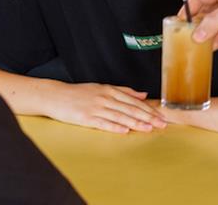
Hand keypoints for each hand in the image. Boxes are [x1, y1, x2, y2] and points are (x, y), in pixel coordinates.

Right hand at [43, 81, 167, 133]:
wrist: (56, 96)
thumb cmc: (79, 93)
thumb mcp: (102, 88)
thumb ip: (124, 91)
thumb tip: (143, 95)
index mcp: (110, 90)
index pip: (134, 101)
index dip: (149, 109)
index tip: (160, 115)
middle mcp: (105, 98)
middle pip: (130, 108)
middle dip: (147, 117)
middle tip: (161, 123)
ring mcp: (95, 108)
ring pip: (120, 116)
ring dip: (136, 123)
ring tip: (148, 128)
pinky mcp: (86, 118)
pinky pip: (103, 123)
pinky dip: (115, 127)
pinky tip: (125, 130)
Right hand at [182, 0, 217, 49]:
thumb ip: (214, 22)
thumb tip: (196, 34)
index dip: (188, 8)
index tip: (178, 21)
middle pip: (205, 13)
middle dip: (195, 24)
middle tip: (183, 36)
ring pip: (215, 26)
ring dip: (206, 35)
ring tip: (193, 46)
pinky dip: (217, 42)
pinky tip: (209, 49)